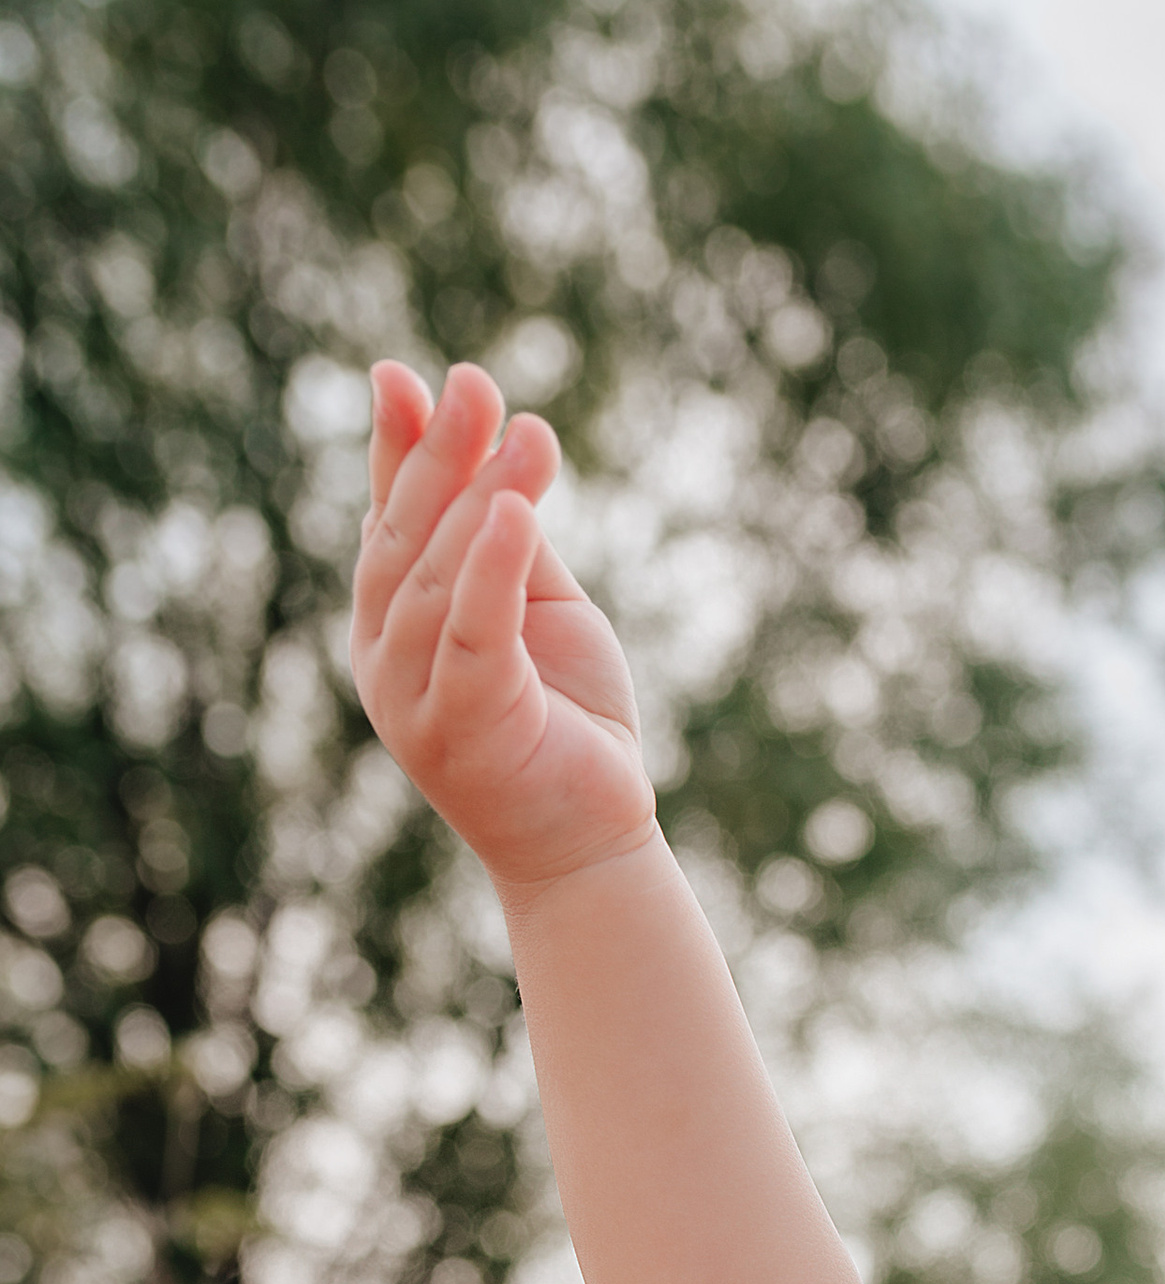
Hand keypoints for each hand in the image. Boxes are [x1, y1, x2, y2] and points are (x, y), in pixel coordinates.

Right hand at [351, 361, 657, 900]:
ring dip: (479, 498)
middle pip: (407, 536)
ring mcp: (409, 696)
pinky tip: (513, 510)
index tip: (400, 376)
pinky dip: (491, 570)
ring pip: (438, 578)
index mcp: (394, 620)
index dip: (393, 446)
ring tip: (530, 434)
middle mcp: (383, 655)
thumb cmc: (566, 718)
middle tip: (478, 382)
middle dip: (440, 454)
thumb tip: (480, 434)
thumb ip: (503, 533)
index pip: (388, 517)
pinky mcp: (455, 728)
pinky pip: (471, 633)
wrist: (591, 836)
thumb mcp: (536, 605)